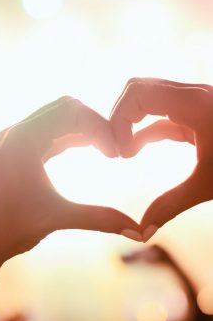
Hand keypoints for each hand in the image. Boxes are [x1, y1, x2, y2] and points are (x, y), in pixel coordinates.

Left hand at [0, 96, 139, 265]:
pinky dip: (67, 138)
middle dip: (93, 123)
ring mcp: (11, 141)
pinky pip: (46, 133)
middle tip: (113, 149)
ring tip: (104, 150)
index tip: (117, 154)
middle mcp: (15, 132)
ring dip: (81, 129)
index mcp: (24, 138)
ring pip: (54, 119)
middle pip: (64, 107)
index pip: (72, 110)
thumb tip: (139, 232)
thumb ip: (100, 219)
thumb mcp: (58, 218)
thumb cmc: (9, 229)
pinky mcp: (12, 152)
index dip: (101, 127)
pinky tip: (85, 150)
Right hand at [110, 78, 212, 240]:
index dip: (118, 120)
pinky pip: (161, 114)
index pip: (137, 93)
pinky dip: (144, 129)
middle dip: (119, 117)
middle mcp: (192, 94)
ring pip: (148, 99)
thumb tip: (143, 232)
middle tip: (116, 151)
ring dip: (130, 123)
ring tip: (124, 154)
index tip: (121, 155)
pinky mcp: (196, 114)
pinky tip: (135, 151)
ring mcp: (194, 101)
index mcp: (193, 103)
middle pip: (137, 89)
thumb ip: (171, 206)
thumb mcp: (209, 185)